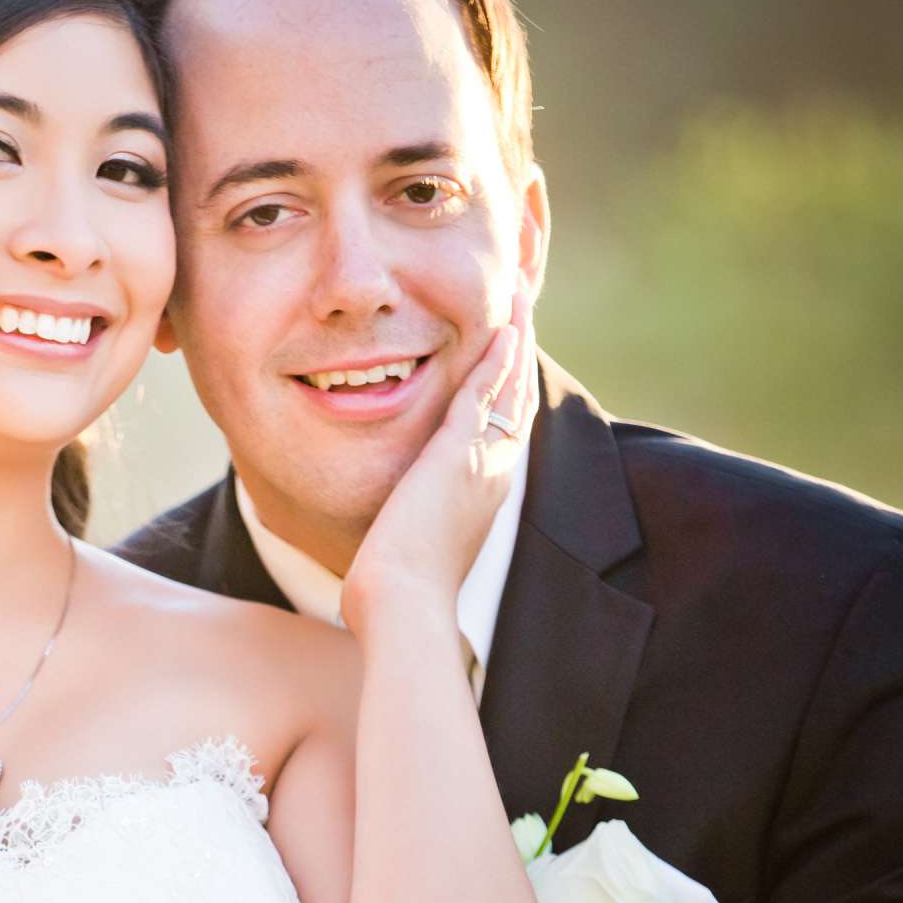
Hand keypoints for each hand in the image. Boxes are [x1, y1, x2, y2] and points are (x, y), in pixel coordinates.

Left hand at [340, 287, 535, 635]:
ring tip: (521, 294)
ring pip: (508, 388)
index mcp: (482, 497)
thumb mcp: (404, 550)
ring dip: (516, 338)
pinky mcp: (460, 456)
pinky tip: (504, 326)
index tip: (506, 351)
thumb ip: (401, 528)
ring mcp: (482, 465)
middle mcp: (493, 477)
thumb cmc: (393, 595)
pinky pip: (484, 394)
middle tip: (523, 305)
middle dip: (520, 350)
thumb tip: (378, 540)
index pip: (501, 428)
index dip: (507, 387)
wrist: (401, 608)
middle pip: (517, 399)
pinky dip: (497, 359)